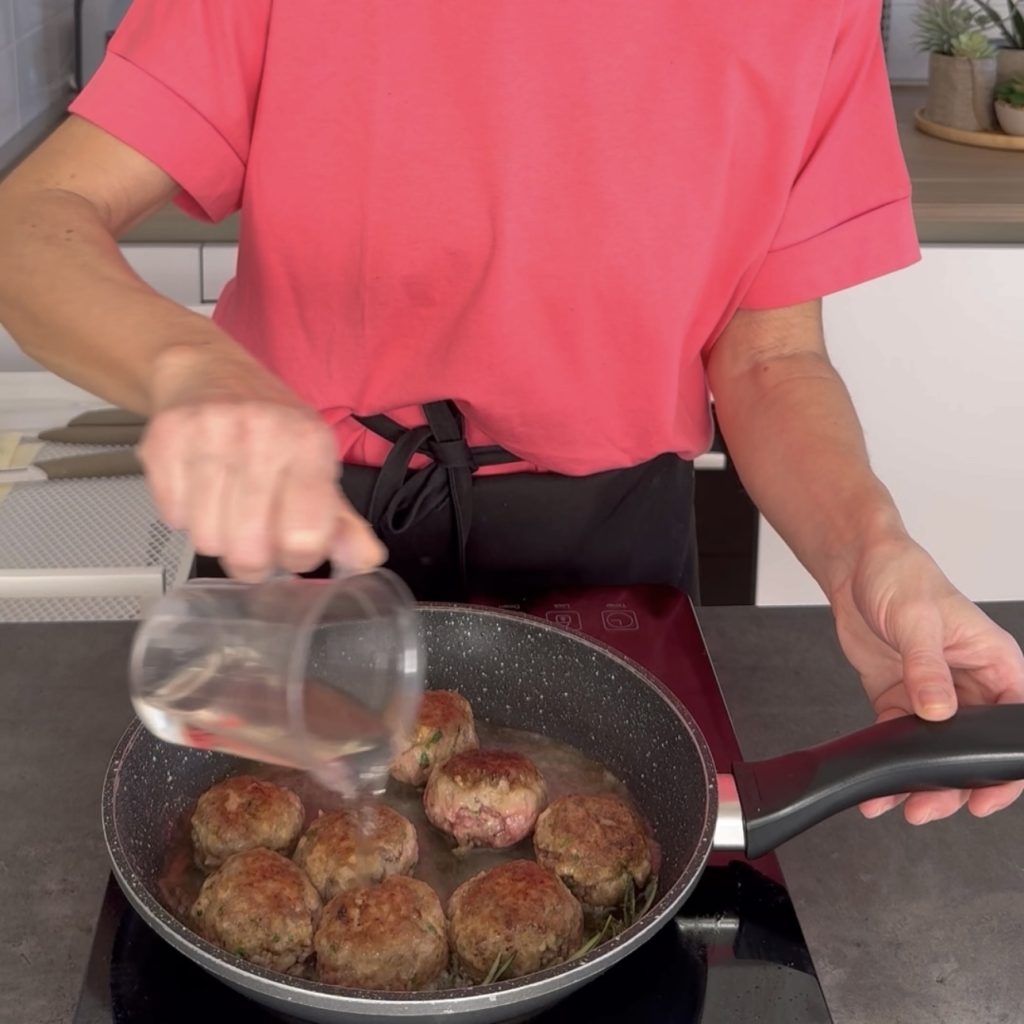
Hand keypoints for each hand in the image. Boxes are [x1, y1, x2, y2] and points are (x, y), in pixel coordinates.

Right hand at [138, 344, 385, 580]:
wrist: (207, 369)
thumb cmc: (270, 426)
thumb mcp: (317, 464)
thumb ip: (341, 520)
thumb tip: (366, 559)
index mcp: (309, 443)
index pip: (304, 536)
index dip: (299, 558)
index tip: (294, 550)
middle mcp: (262, 434)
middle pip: (249, 548)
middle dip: (252, 562)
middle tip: (254, 544)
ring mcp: (210, 434)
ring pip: (207, 538)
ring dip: (217, 537)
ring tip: (226, 508)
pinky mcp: (164, 439)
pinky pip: (173, 517)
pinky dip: (184, 516)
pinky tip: (199, 491)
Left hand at [829, 533, 1023, 823]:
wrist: (856, 565)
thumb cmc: (901, 576)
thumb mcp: (917, 619)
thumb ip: (928, 668)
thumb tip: (940, 713)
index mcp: (997, 664)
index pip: (1015, 726)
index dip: (1006, 767)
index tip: (986, 796)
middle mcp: (972, 684)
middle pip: (974, 748)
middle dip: (955, 784)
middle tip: (929, 807)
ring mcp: (935, 693)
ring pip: (938, 751)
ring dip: (922, 780)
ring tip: (903, 806)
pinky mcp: (900, 696)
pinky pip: (900, 738)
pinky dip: (890, 762)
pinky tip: (877, 784)